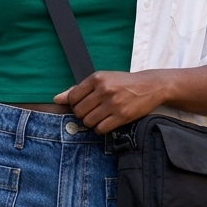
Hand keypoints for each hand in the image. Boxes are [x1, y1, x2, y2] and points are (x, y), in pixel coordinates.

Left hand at [54, 70, 168, 133]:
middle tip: (93, 111)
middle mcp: (104, 89)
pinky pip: (101, 129)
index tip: (84, 104)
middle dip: (83, 115)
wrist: (150, 86)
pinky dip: (101, 129)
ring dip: (92, 123)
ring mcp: (113, 103)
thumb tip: (57, 98)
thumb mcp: (102, 80)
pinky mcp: (122, 116)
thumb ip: (79, 89)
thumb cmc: (123, 83)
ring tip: (101, 116)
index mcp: (97, 78)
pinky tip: (107, 122)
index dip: (75, 104)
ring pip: (88, 122)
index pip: (73, 97)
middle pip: (79, 112)